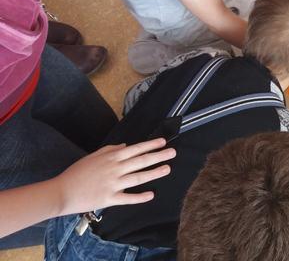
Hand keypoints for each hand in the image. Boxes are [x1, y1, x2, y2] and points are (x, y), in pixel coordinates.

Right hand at [54, 138, 175, 215]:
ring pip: (138, 177)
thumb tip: (126, 145)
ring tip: (167, 168)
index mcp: (111, 157)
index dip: (150, 145)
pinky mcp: (109, 199)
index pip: (135, 149)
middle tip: (172, 153)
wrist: (62, 192)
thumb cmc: (77, 172)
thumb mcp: (93, 156)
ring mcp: (113, 184)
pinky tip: (151, 195)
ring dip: (154, 173)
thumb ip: (110, 149)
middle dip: (158, 156)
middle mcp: (115, 169)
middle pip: (141, 161)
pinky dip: (140, 197)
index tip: (163, 142)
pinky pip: (128, 198)